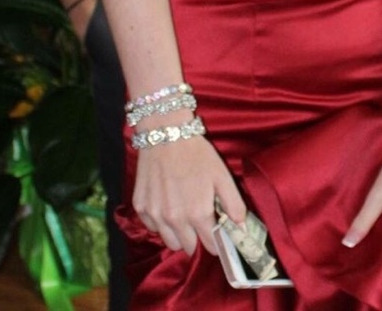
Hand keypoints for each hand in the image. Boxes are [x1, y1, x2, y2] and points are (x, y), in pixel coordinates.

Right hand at [133, 135, 246, 256]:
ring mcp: (155, 214)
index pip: (210, 246)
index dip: (216, 241)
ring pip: (169, 242)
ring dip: (178, 234)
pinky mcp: (140, 207)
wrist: (166, 133)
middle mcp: (175, 220)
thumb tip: (241, 227)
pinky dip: (160, 222)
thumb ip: (234, 204)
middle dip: (196, 239)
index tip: (216, 233)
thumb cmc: (197, 153)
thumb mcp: (221, 175)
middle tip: (198, 220)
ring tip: (182, 213)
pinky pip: (153, 226)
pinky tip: (166, 202)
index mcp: (198, 214)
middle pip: (188, 248)